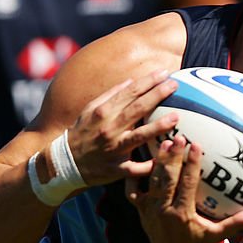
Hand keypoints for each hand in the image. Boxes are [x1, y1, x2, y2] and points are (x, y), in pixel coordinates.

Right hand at [64, 69, 179, 184]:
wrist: (66, 163)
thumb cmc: (82, 133)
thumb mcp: (90, 110)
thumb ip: (111, 94)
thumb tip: (131, 81)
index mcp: (103, 112)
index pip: (129, 92)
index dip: (148, 81)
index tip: (164, 72)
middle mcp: (109, 129)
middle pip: (137, 109)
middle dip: (157, 95)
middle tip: (175, 85)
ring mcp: (113, 149)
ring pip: (139, 136)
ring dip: (158, 126)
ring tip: (176, 117)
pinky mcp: (117, 169)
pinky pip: (136, 168)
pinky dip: (150, 165)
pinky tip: (165, 157)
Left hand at [127, 136, 242, 242]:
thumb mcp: (215, 235)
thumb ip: (234, 224)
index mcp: (182, 214)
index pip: (187, 184)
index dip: (192, 165)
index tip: (197, 146)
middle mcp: (163, 210)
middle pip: (168, 179)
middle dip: (173, 157)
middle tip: (179, 137)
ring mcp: (150, 210)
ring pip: (152, 180)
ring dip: (159, 161)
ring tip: (164, 142)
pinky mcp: (141, 210)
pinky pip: (133, 190)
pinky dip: (134, 175)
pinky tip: (140, 157)